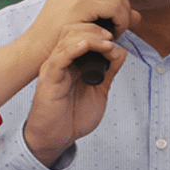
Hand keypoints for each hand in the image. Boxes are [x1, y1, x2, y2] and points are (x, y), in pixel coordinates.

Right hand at [23, 23, 127, 166]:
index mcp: (72, 62)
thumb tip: (121, 52)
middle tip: (110, 37)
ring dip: (89, 38)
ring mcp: (53, 69)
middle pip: (72, 31)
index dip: (98, 31)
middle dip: (94, 30)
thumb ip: (109, 72)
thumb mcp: (99, 91)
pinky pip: (58, 59)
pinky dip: (73, 49)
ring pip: (66, 40)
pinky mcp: (48, 80)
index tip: (114, 38)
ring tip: (105, 43)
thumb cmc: (73, 117)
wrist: (56, 139)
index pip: (80, 34)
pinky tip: (85, 46)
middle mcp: (60, 61)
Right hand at [24, 0, 139, 45]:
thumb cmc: (54, 42)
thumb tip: (137, 15)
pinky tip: (113, 35)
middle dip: (125, 5)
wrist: (32, 53)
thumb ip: (108, 16)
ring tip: (118, 32)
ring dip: (123, 15)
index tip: (120, 13)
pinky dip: (119, 21)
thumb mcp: (82, 24)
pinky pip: (112, 8)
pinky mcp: (78, 7)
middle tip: (122, 25)